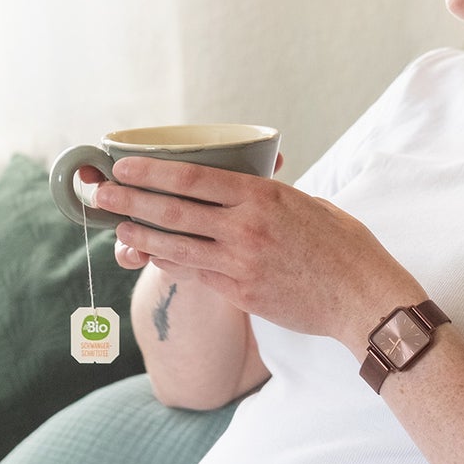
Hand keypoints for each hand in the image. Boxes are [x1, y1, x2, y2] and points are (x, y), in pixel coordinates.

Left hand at [93, 152, 413, 351]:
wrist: (363, 297)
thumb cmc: (343, 247)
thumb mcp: (307, 204)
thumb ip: (268, 197)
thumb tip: (241, 190)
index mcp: (263, 196)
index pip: (193, 178)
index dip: (151, 172)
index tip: (123, 167)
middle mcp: (246, 227)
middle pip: (173, 211)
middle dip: (129, 201)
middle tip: (100, 194)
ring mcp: (240, 264)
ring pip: (175, 247)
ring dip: (139, 236)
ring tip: (114, 227)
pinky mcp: (241, 294)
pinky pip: (194, 275)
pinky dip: (167, 263)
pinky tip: (148, 255)